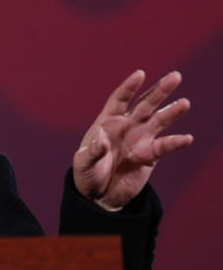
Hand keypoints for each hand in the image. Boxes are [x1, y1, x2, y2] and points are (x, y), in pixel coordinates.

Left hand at [73, 70, 192, 211]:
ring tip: (184, 103)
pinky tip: (186, 138)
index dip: (129, 87)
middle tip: (175, 77)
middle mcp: (127, 126)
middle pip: (145, 104)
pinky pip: (164, 146)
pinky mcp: (149, 155)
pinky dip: (175, 143)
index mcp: (107, 122)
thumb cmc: (86, 174)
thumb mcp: (83, 162)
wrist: (99, 195)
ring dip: (171, 112)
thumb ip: (92, 151)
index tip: (140, 74)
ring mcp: (140, 139)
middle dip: (159, 91)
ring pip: (158, 121)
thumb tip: (102, 142)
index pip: (119, 99)